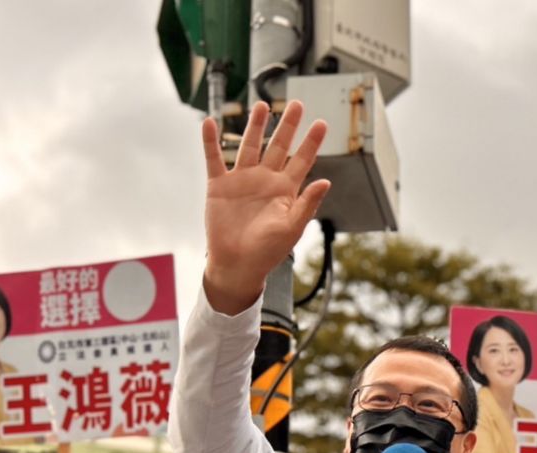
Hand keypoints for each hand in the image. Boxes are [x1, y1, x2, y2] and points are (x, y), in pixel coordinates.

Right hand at [202, 101, 330, 313]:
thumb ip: (307, 204)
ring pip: (248, 146)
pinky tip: (210, 123)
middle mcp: (265, 180)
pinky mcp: (220, 186)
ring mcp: (242, 180)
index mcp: (285, 191)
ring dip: (254, 126)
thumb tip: (326, 181)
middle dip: (287, 126)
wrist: (237, 264)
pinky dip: (211, 142)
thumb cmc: (267, 251)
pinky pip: (214, 159)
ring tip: (261, 106)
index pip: (302, 160)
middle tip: (296, 104)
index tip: (321, 123)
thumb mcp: (292, 228)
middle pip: (278, 146)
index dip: (311, 142)